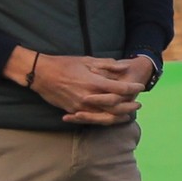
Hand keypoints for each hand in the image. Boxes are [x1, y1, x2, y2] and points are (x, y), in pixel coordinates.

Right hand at [22, 53, 142, 123]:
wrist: (40, 74)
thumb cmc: (64, 64)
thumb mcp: (87, 60)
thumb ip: (108, 65)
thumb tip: (125, 68)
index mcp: (94, 82)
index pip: (119, 89)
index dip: (132, 88)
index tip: (140, 87)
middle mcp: (88, 97)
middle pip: (115, 106)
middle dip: (129, 106)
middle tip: (139, 104)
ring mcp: (79, 106)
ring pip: (104, 116)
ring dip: (118, 117)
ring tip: (128, 115)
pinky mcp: (72, 111)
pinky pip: (91, 119)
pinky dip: (103, 120)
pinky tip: (111, 119)